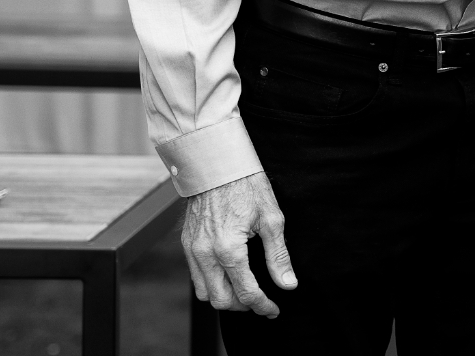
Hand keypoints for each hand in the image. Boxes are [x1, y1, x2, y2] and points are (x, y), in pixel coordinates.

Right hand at [182, 171, 295, 317]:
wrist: (218, 163)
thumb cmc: (247, 185)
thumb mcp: (272, 218)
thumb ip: (278, 256)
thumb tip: (288, 284)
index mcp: (229, 249)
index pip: (246, 292)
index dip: (262, 306)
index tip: (274, 310)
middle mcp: (205, 253)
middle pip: (220, 300)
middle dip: (242, 306)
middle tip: (262, 301)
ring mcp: (192, 249)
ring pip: (204, 292)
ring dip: (224, 297)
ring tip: (246, 290)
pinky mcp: (187, 243)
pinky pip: (195, 275)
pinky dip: (212, 282)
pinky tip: (230, 273)